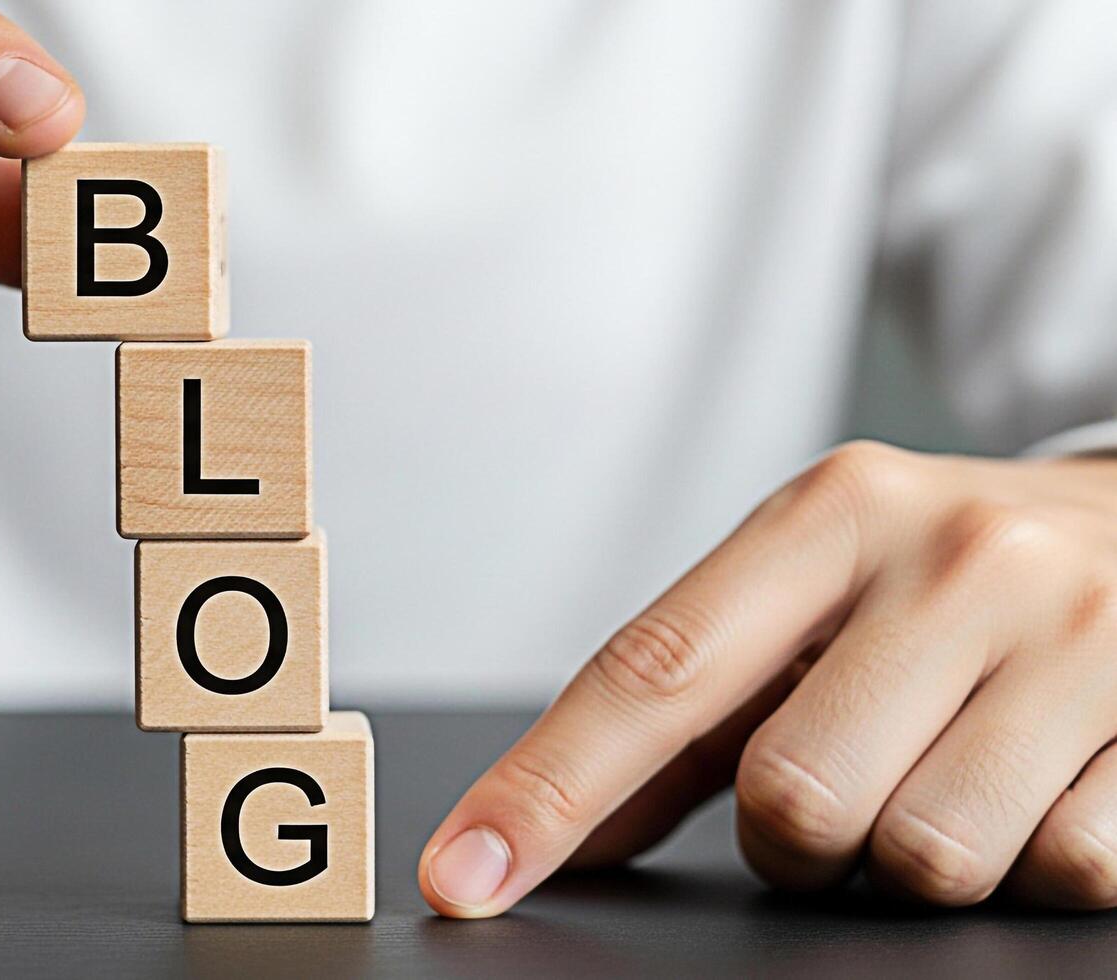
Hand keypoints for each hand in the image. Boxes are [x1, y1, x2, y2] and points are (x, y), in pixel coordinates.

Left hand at [421, 441, 1116, 913]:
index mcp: (832, 513)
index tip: (467, 874)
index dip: (549, 788)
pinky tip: (1047, 781)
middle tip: (850, 780)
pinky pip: (1064, 873)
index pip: (654, 669)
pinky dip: (1034, 862)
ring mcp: (1076, 639)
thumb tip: (554, 832)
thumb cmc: (948, 579)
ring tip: (954, 773)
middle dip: (795, 838)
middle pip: (793, 796)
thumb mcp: (815, 596)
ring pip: (925, 857)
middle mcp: (953, 559)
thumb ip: (684, 714)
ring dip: (913, 858)